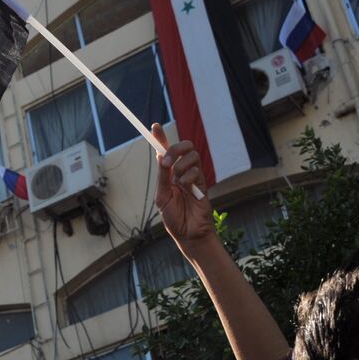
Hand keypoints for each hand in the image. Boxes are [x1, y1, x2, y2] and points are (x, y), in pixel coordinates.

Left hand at [152, 123, 213, 247]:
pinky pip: (197, 170)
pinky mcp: (203, 183)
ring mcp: (194, 176)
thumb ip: (162, 176)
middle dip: (174, 149)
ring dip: (181, 166)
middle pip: (184, 146)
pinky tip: (186, 189)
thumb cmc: (174, 216)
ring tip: (178, 183)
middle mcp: (182, 171)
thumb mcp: (161, 196)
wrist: (188, 233)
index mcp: (169, 173)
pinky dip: (189, 177)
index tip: (154, 126)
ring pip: (192, 155)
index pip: (165, 150)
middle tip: (166, 162)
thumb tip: (160, 157)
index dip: (161, 137)